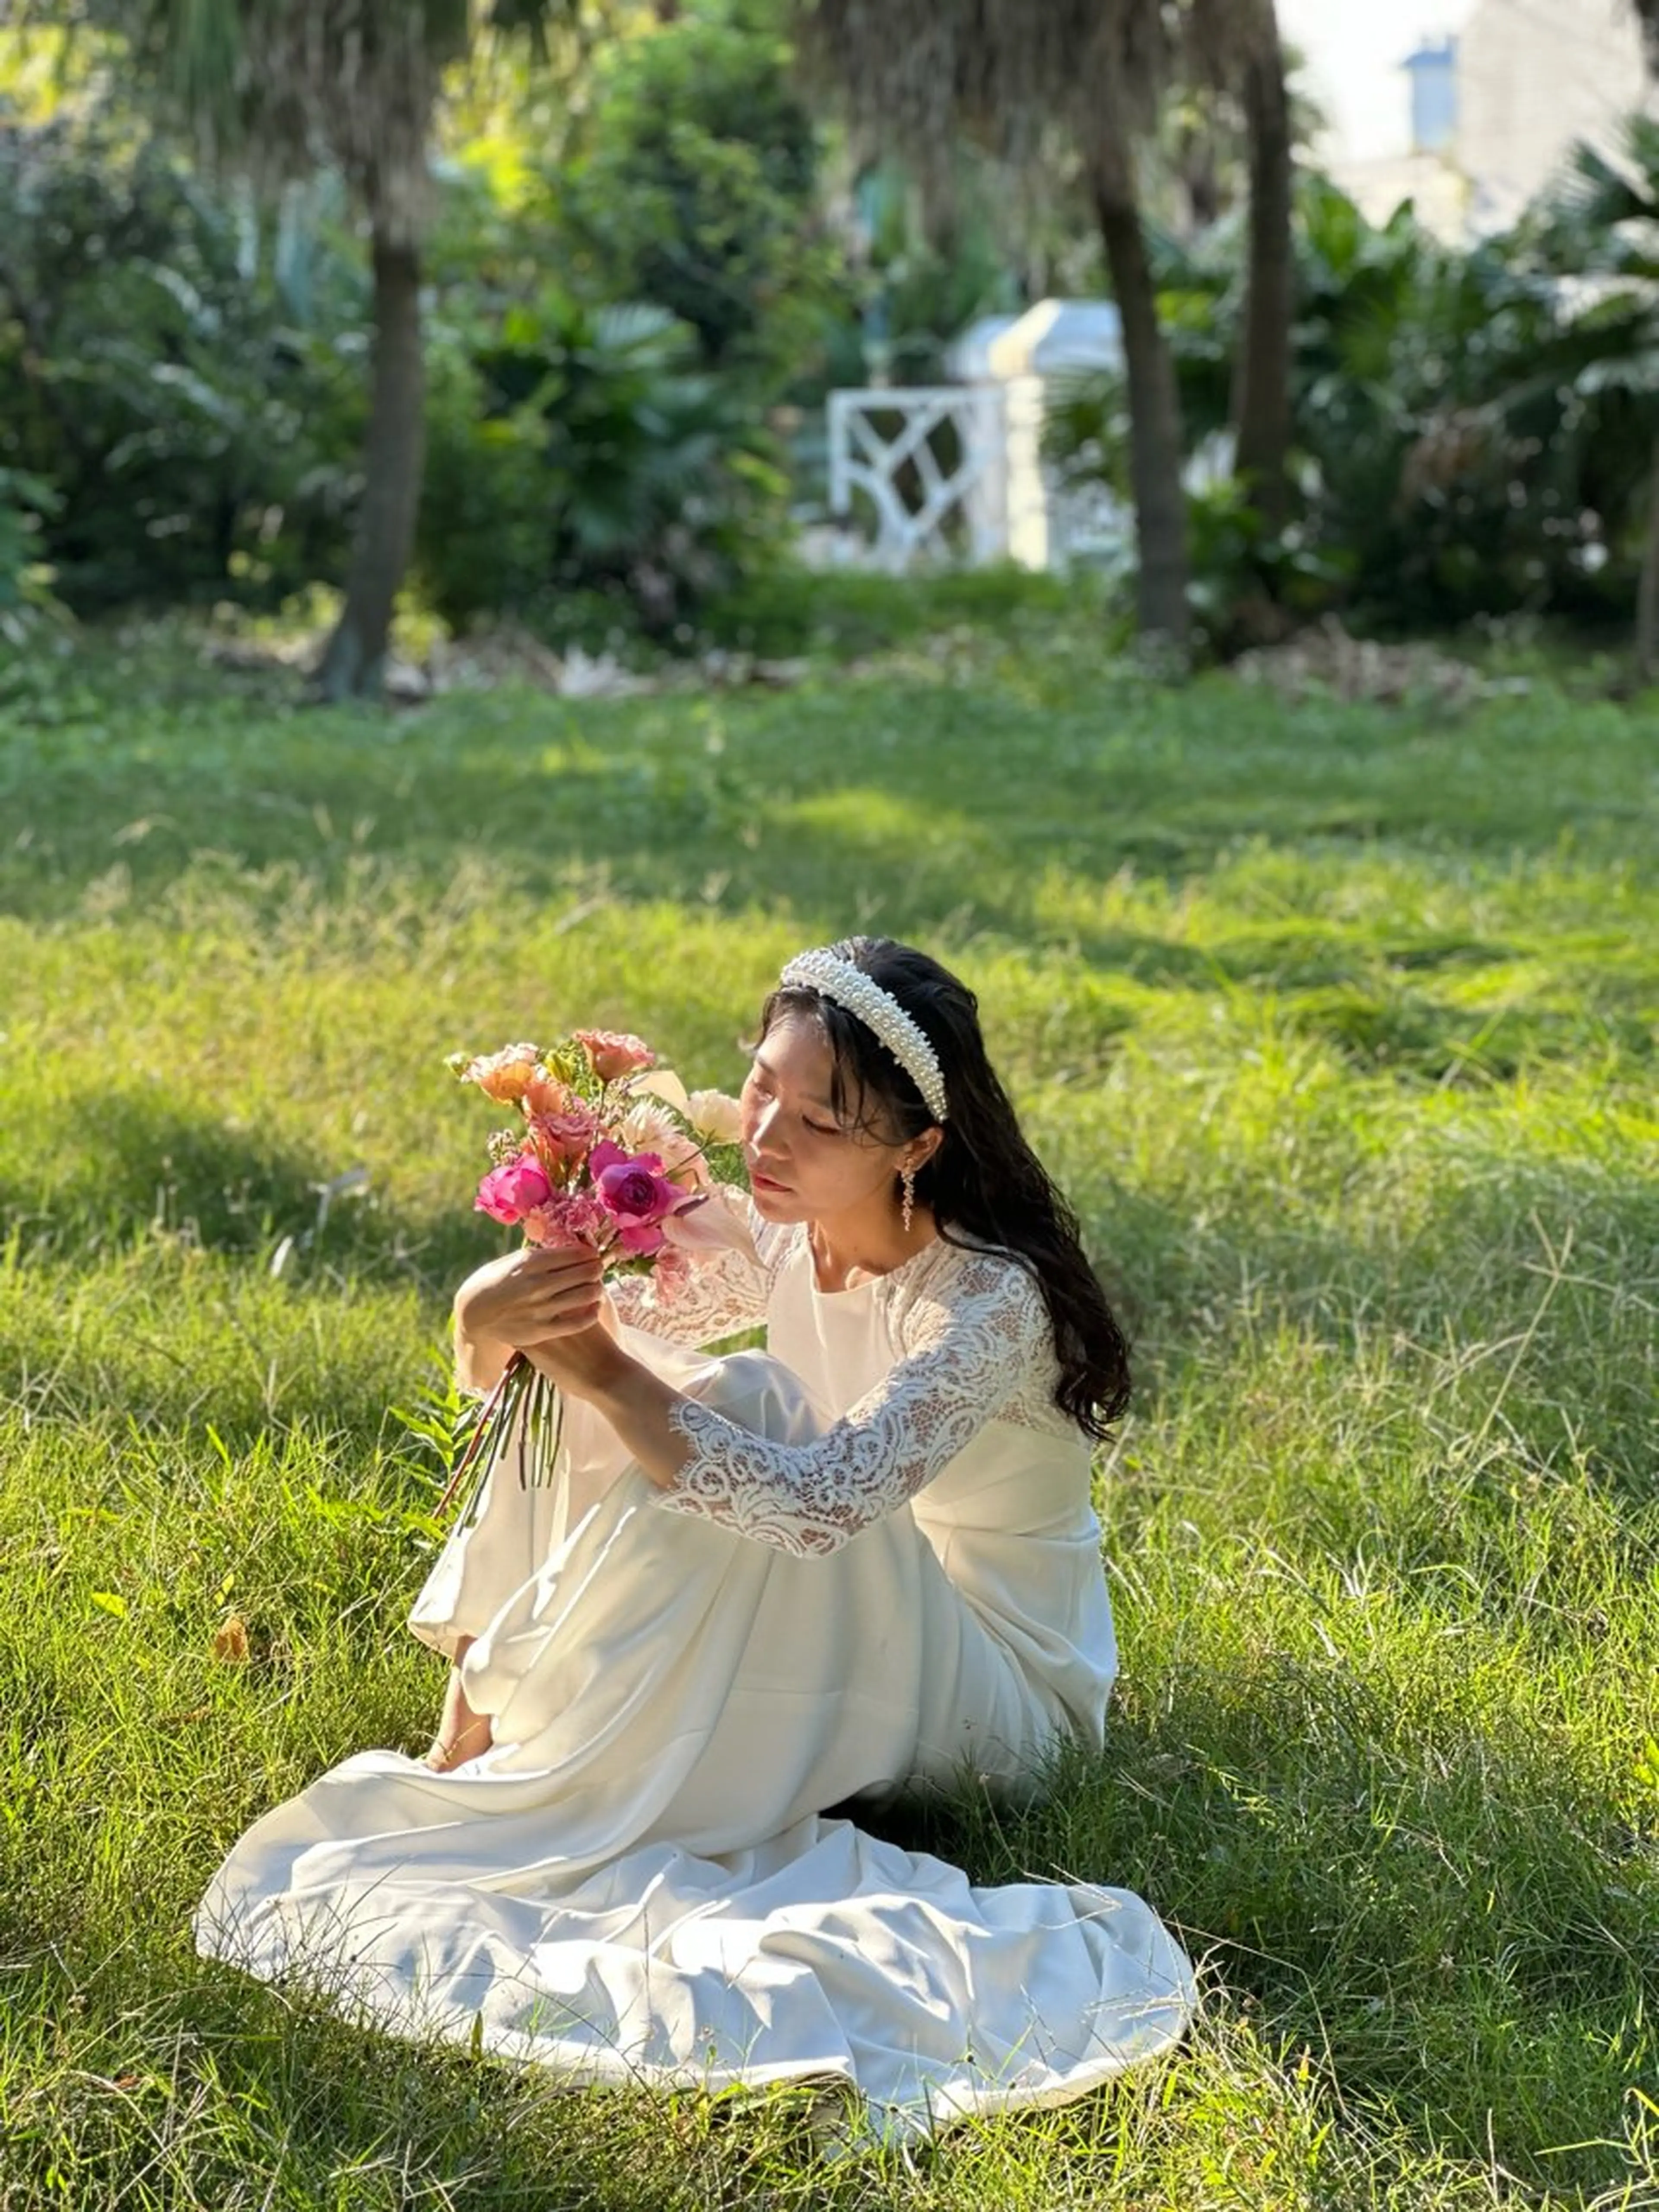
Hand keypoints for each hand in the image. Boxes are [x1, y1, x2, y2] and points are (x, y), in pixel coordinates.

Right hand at [454, 1242, 605, 1356]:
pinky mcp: (542, 1330)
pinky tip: (595, 1307)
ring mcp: (541, 1308)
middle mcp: (539, 1283)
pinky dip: (593, 1312)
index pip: (578, 1254)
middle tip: (598, 1270)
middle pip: (587, 1272)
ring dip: (597, 1288)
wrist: (472, 1314)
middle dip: (597, 1269)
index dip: (591, 1253)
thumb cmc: (494, 1282)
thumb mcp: (513, 1260)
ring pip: (588, 1295)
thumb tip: (571, 1249)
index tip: (593, 1255)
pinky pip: (579, 1322)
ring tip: (596, 1287)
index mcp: (531, 1262)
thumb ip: (541, 1256)